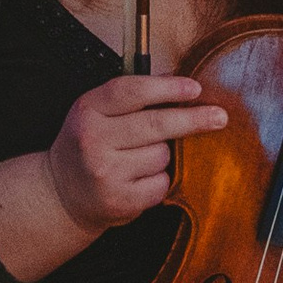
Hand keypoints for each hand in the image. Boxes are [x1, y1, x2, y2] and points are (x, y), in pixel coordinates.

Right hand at [46, 71, 224, 230]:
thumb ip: (131, 97)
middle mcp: (92, 140)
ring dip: (164, 156)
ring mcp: (105, 172)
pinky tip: (140, 179)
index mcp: (87, 110)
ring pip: (161, 155)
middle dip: (192, 119)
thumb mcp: (96, 113)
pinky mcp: (120, 200)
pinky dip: (159, 180)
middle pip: (155, 124)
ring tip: (140, 159)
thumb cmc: (89, 146)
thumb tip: (178, 82)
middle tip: (219, 117)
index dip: (168, 88)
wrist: (63, 194)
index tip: (195, 88)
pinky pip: (161, 183)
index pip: (132, 91)